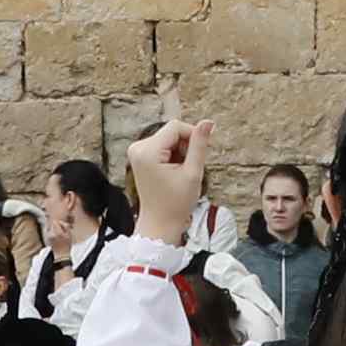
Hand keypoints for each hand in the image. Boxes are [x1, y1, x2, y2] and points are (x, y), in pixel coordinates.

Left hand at [124, 111, 206, 229]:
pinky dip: (172, 155)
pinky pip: (162, 145)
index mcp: (148, 151)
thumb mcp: (193, 173)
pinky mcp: (139, 156)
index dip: (193, 136)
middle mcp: (138, 148)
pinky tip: (172, 172)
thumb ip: (200, 145)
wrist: (159, 224)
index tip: (199, 156)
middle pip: (171, 132)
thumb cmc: (175, 204)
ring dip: (179, 152)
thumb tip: (208, 122)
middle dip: (185, 146)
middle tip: (187, 169)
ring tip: (180, 173)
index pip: (176, 127)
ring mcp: (137, 152)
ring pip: (168, 138)